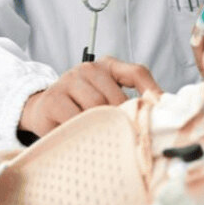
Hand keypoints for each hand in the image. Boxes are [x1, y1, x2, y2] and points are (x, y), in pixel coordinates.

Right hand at [18, 56, 161, 137]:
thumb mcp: (105, 95)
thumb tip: (159, 112)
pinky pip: (76, 120)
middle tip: (125, 136)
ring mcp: (69, 82)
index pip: (136, 72)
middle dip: (122, 119)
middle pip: (116, 97)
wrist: (41, 108)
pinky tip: (84, 138)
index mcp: (107, 65)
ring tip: (104, 139)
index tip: (161, 111)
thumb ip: (129, 99)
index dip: (151, 91)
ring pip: (96, 108)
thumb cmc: (81, 104)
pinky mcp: (54, 100)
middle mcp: (88, 69)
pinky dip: (83, 132)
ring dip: (102, 127)